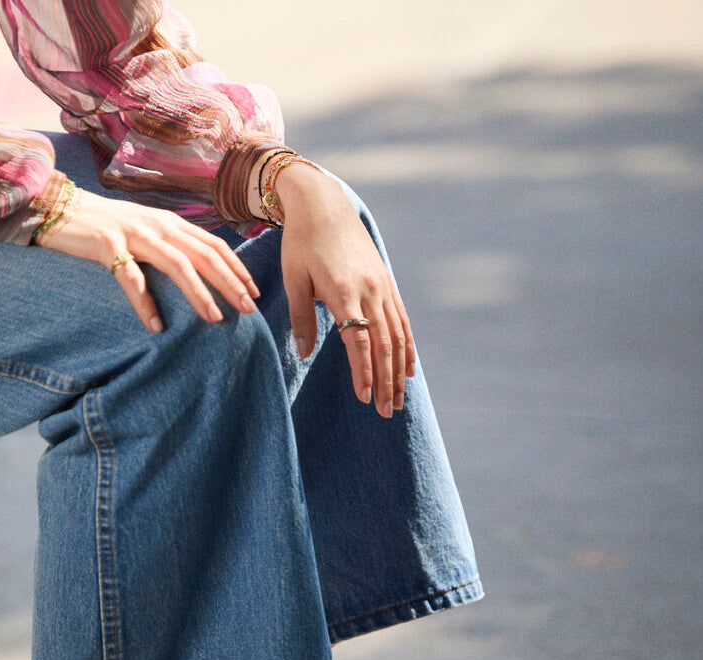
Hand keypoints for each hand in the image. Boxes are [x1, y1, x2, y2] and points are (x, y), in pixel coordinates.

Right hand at [36, 188, 259, 330]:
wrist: (57, 208)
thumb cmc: (102, 227)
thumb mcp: (142, 232)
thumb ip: (168, 245)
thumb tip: (197, 270)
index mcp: (169, 222)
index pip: (213, 244)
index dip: (237, 268)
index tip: (254, 293)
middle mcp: (157, 224)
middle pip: (204, 254)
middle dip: (230, 283)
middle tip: (248, 310)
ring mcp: (133, 232)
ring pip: (177, 264)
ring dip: (199, 293)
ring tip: (215, 318)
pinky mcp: (106, 244)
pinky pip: (130, 277)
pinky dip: (144, 303)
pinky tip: (155, 326)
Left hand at [274, 163, 415, 417]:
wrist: (324, 205)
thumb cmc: (301, 243)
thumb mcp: (294, 280)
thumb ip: (301, 319)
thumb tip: (304, 354)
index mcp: (344, 292)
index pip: (358, 341)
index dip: (363, 371)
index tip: (364, 398)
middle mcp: (369, 291)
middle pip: (383, 345)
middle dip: (385, 382)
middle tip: (385, 413)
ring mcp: (382, 287)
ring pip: (397, 336)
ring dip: (398, 371)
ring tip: (398, 400)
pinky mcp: (386, 284)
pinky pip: (402, 321)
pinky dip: (407, 348)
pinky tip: (408, 370)